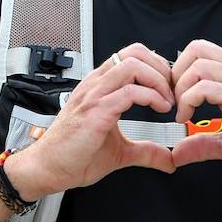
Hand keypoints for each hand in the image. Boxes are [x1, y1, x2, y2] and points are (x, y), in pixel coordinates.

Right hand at [6, 43, 175, 199]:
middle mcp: (96, 85)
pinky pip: (129, 92)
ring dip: (158, 81)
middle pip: (135, 52)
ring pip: (132, 66)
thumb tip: (169, 158)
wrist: (48, 169)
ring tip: (167, 101)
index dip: (157, 66)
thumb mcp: (120, 152)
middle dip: (162, 68)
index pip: (131, 56)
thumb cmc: (73, 155)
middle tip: (172, 91)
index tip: (169, 88)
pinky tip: (159, 109)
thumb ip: (146, 151)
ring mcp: (94, 96)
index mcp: (100, 87)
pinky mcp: (95, 112)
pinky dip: (151, 97)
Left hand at [169, 40, 221, 179]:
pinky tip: (189, 119)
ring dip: (181, 90)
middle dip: (177, 75)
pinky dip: (189, 102)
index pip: (201, 52)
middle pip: (197, 49)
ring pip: (198, 66)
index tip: (176, 99)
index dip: (181, 72)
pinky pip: (206, 87)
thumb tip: (178, 151)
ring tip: (182, 113)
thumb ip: (202, 143)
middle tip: (176, 101)